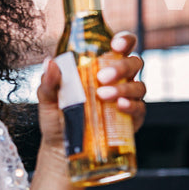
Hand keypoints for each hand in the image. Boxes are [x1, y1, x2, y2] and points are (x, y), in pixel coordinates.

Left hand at [35, 31, 147, 155]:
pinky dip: (132, 106)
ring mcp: (128, 99)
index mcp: (102, 66)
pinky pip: (140, 108)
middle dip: (122, 66)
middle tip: (102, 77)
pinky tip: (120, 106)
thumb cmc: (58, 117)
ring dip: (124, 88)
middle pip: (134, 63)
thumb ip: (49, 82)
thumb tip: (50, 62)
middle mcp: (120, 79)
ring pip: (139, 86)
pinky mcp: (132, 119)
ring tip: (103, 96)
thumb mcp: (48, 99)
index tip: (115, 44)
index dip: (124, 41)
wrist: (61, 148)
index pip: (121, 46)